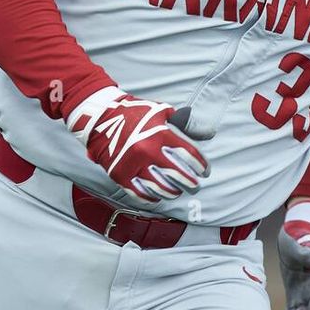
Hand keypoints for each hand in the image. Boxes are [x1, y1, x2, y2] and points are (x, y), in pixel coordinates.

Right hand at [66, 86, 209, 202]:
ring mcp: (133, 165)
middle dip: (191, 183)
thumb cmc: (136, 114)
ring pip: (161, 188)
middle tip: (195, 185)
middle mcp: (147, 151)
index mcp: (159, 134)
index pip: (189, 155)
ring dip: (173, 192)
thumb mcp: (161, 112)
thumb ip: (185, 123)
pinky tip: (159, 195)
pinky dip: (153, 197)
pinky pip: (141, 194)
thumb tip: (208, 135)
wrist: (101, 118)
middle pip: (178, 175)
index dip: (201, 165)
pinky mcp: (120, 176)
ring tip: (177, 190)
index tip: (205, 171)